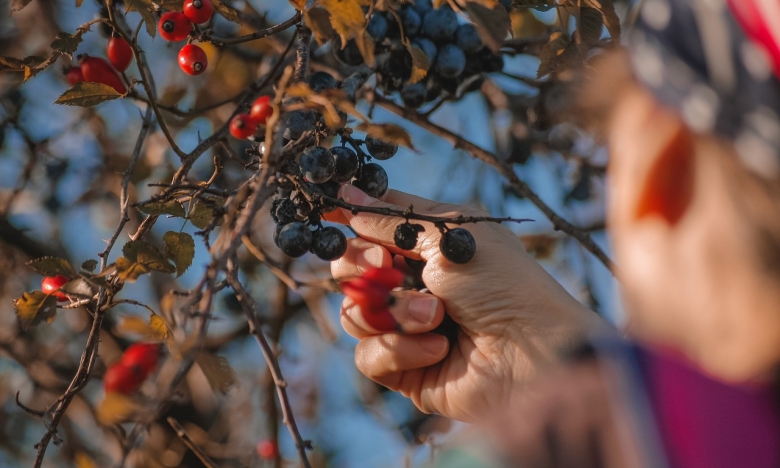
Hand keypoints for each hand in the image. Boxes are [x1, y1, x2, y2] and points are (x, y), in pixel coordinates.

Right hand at [331, 185, 609, 421]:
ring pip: (354, 313)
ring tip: (435, 316)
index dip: (348, 218)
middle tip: (386, 265)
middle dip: (362, 265)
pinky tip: (438, 348)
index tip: (327, 212)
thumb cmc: (503, 283)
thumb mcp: (448, 235)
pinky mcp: (404, 367)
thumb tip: (345, 194)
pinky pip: (368, 356)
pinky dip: (400, 349)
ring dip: (392, 311)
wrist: (532, 353)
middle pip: (349, 268)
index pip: (372, 225)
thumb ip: (392, 218)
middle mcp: (413, 282)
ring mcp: (406, 326)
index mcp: (427, 244)